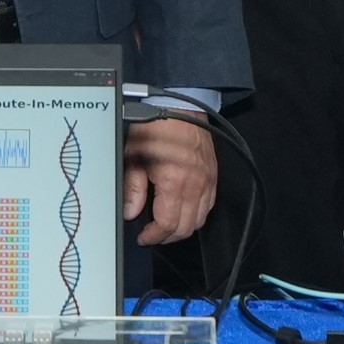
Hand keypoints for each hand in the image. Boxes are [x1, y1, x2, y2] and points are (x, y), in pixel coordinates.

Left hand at [119, 114, 218, 246]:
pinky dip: (196, 213)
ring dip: (183, 227)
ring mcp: (207, 181)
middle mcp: (195, 185)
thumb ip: (132, 188)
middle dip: (167, 237)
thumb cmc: (155, 126)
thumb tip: (130, 212)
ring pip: (200, 219)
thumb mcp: (133, 156)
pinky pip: (209, 205)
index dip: (154, 237)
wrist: (179, 106)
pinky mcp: (213, 175)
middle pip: (186, 228)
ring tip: (166, 225)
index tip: (143, 238)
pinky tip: (182, 209)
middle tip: (152, 235)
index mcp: (174, 182)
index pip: (167, 225)